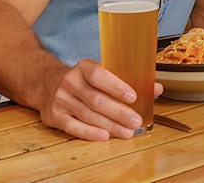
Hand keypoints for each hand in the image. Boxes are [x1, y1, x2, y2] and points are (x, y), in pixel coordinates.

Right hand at [37, 58, 161, 140]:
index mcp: (84, 67)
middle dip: (119, 112)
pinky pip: (74, 127)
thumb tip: (156, 89)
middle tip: (136, 121)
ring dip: (110, 126)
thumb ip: (127, 80)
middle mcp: (70, 82)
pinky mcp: (55, 116)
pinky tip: (105, 137)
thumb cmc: (83, 81)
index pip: (100, 76)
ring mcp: (61, 99)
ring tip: (127, 132)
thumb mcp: (100, 74)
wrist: (47, 85)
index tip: (134, 97)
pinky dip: (90, 133)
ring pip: (88, 115)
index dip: (117, 87)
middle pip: (96, 100)